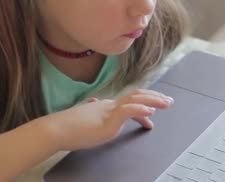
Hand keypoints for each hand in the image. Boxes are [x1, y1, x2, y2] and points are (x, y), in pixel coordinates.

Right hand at [44, 89, 173, 150]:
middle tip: (169, 101)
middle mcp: (108, 106)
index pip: (128, 100)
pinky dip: (139, 110)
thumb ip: (91, 111)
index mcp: (104, 106)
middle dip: (154, 97)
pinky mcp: (106, 122)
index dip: (143, 102)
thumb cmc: (66, 127)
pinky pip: (126, 112)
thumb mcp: (83, 117)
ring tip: (166, 103)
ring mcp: (108, 112)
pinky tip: (149, 111)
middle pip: (135, 96)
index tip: (154, 110)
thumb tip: (93, 102)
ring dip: (153, 101)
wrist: (55, 129)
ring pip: (134, 100)